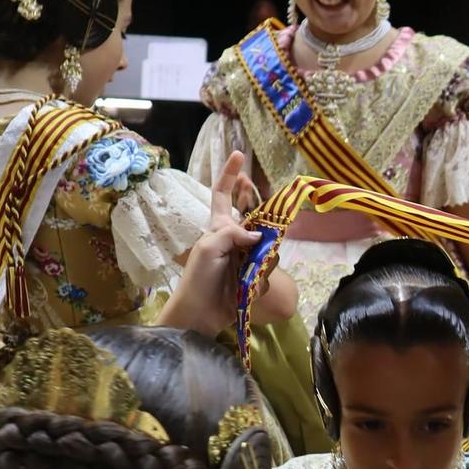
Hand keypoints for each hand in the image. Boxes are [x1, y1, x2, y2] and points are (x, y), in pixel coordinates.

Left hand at [159, 151, 285, 334]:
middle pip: (259, 222)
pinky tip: (249, 291)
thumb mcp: (210, 247)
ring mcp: (246, 260)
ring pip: (269, 251)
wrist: (200, 313)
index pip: (224, 195)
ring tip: (247, 278)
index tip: (239, 155)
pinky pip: (268, 275)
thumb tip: (260, 235)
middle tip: (262, 237)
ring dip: (262, 264)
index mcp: (219, 227)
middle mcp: (234, 240)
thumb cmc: (198, 277)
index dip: (230, 175)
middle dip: (265, 228)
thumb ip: (234, 234)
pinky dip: (261, 283)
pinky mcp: (253, 280)